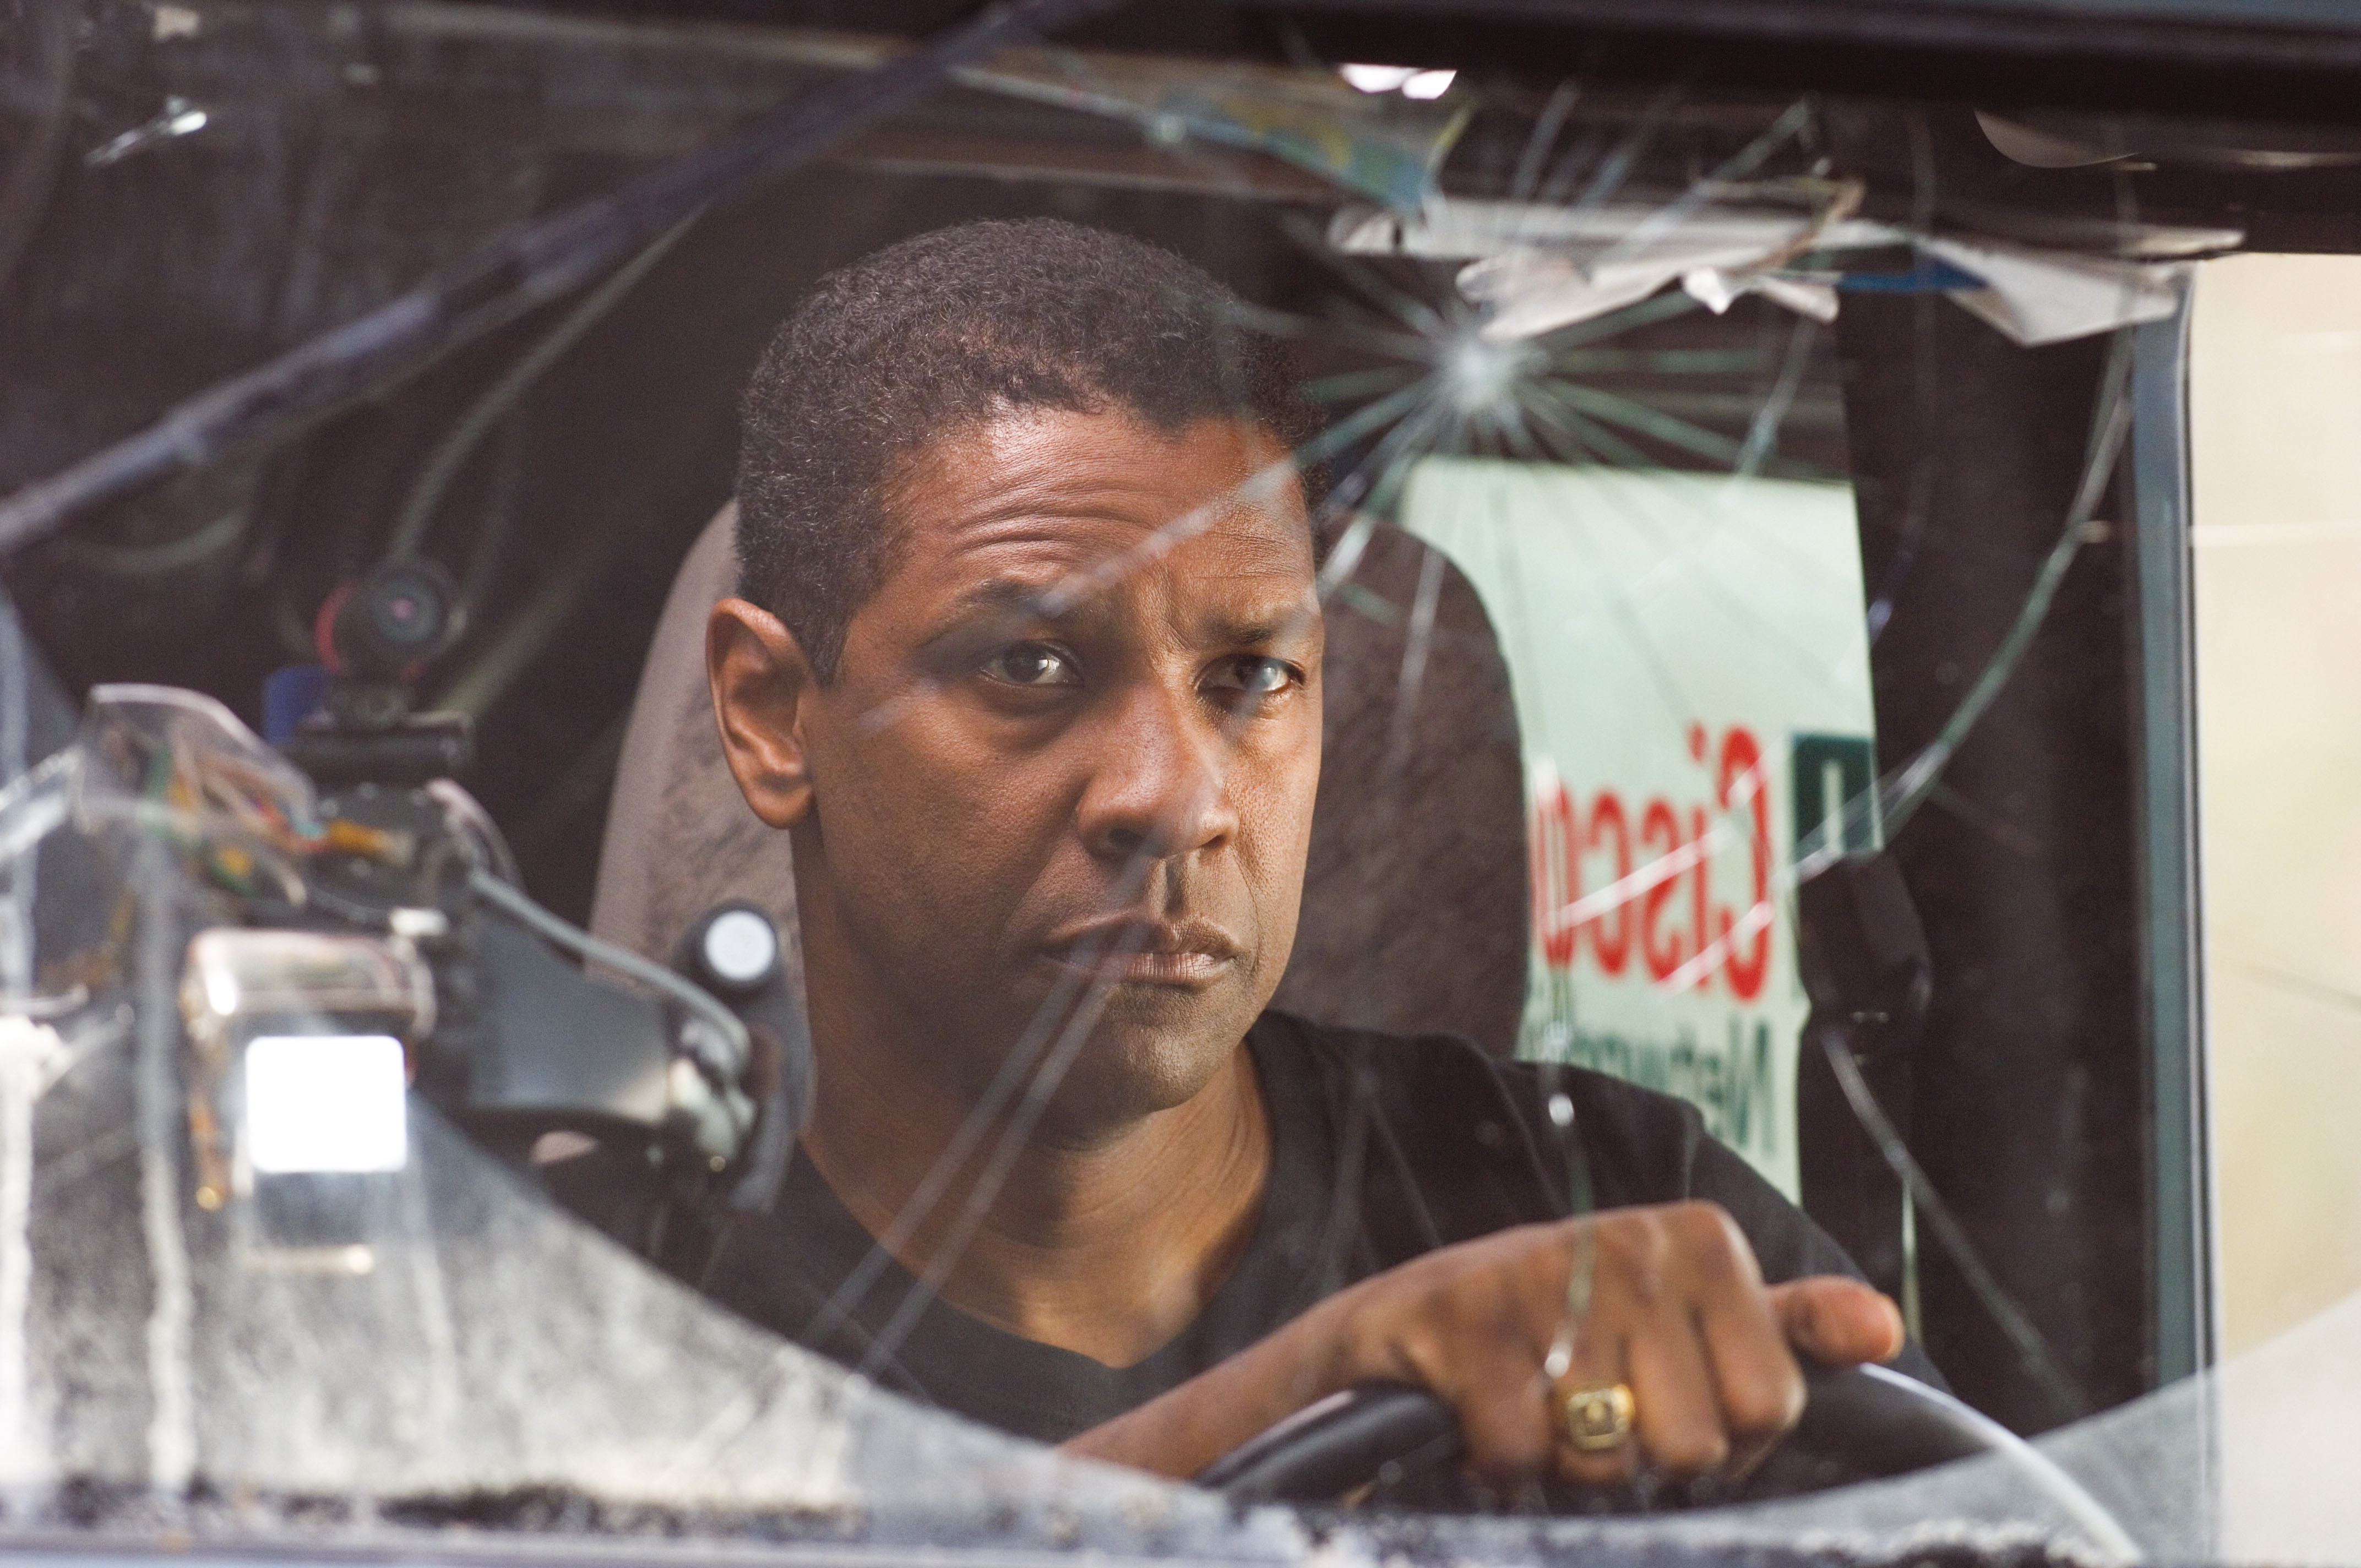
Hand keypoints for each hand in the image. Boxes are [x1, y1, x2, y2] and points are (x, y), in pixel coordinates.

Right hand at [1064, 1199, 1902, 1485]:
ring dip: (1564, 1467)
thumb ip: (1785, 1330)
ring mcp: (1538, 1268)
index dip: (1719, 1443)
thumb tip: (1885, 1326)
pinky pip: (1523, 1450)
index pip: (1768, 1406)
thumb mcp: (1681, 1328)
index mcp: (1696, 1239)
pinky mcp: (1459, 1313)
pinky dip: (1498, 1465)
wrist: (1396, 1337)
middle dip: (1637, 1460)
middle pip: (1693, 1440)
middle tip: (1587, 1419)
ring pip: (1606, 1450)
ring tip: (1535, 1417)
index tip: (1660, 1409)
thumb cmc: (1558, 1340)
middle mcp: (1626, 1238)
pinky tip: (1482, 1428)